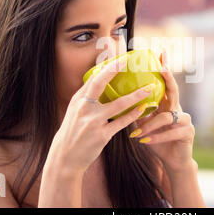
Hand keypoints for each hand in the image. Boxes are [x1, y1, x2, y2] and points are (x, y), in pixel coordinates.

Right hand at [46, 56, 154, 173]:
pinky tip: (143, 108)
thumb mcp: (75, 111)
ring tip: (149, 88)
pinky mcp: (102, 135)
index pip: (93, 78)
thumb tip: (99, 77)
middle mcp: (84, 108)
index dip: (107, 66)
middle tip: (129, 61)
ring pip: (118, 104)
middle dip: (114, 70)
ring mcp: (93, 121)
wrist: (65, 157)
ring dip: (136, 95)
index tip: (120, 57)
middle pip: (100, 83)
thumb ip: (87, 96)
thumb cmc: (73, 131)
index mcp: (78, 100)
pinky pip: (122, 122)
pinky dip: (134, 114)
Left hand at [129, 49, 195, 173]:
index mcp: (167, 104)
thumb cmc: (156, 139)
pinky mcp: (187, 133)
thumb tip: (115, 99)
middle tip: (162, 67)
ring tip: (136, 133)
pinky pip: (170, 133)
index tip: (160, 53)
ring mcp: (185, 120)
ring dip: (149, 125)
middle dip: (168, 77)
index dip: (164, 68)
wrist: (172, 161)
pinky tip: (144, 141)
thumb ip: (137, 111)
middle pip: (173, 90)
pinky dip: (156, 137)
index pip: (165, 83)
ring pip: (166, 117)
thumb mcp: (145, 124)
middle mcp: (177, 108)